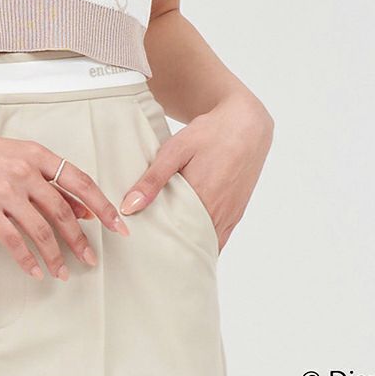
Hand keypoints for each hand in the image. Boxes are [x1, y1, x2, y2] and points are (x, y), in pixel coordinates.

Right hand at [0, 119, 131, 281]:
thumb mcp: (15, 156)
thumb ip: (47, 180)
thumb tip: (82, 208)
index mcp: (36, 154)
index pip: (80, 182)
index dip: (103, 207)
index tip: (119, 228)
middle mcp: (24, 171)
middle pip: (64, 212)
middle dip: (81, 241)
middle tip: (92, 260)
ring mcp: (4, 190)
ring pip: (42, 230)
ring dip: (56, 257)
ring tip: (64, 273)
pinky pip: (14, 241)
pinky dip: (27, 260)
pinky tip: (35, 271)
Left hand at [118, 92, 273, 252]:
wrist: (245, 125)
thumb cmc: (209, 134)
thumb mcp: (176, 150)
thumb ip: (153, 179)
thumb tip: (129, 207)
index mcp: (200, 200)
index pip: (173, 237)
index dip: (157, 245)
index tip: (140, 248)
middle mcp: (218, 213)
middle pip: (190, 244)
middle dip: (171, 249)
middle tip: (149, 250)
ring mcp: (229, 215)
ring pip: (206, 244)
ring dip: (189, 247)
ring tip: (166, 245)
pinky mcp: (237, 212)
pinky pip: (220, 238)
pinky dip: (205, 242)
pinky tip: (189, 237)